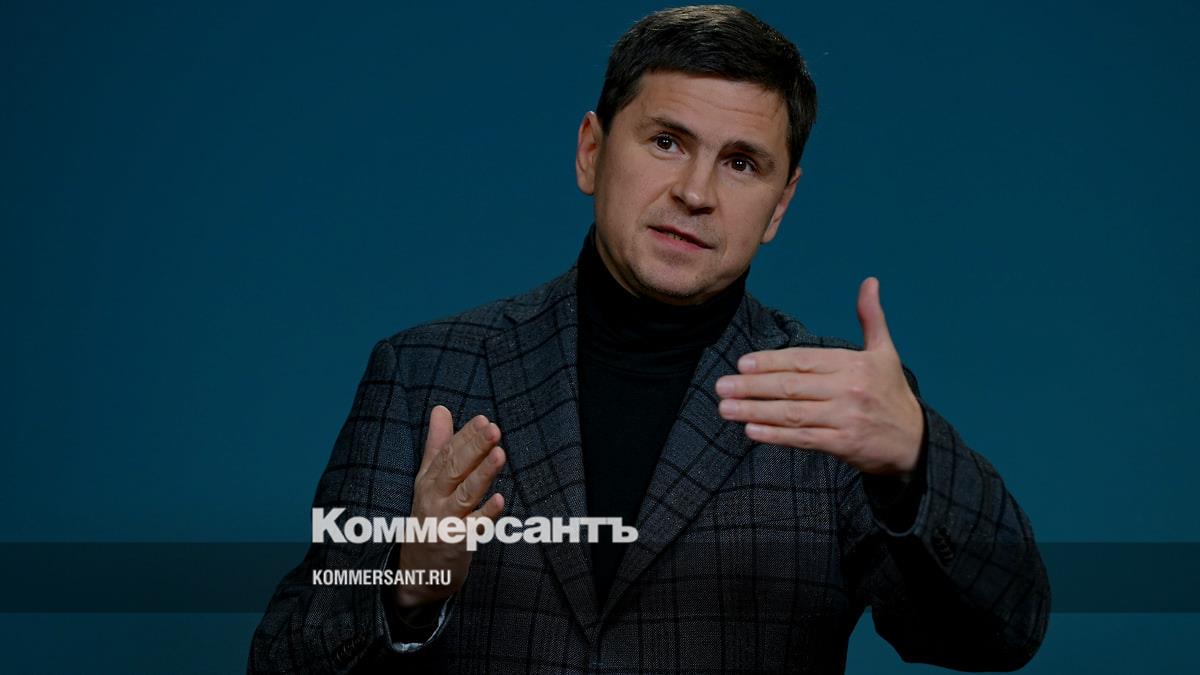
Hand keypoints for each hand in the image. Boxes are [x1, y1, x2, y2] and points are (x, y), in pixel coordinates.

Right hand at [394, 406, 506, 608]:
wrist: (418, 572)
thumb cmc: (428, 517)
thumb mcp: (427, 480)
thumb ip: (437, 444)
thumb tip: (441, 408)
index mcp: (428, 480)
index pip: (447, 453)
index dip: (465, 436)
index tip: (483, 419)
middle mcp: (434, 498)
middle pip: (454, 469)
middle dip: (475, 448)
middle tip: (494, 429)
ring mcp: (445, 521)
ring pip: (465, 495)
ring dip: (482, 474)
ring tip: (500, 454)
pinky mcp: (457, 544)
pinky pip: (473, 527)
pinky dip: (486, 514)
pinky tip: (500, 499)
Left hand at [715, 277, 923, 475]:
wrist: (915, 442)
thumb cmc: (892, 393)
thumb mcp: (885, 353)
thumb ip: (872, 318)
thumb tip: (870, 282)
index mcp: (854, 364)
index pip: (803, 361)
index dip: (770, 362)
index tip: (741, 364)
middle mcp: (849, 390)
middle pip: (792, 387)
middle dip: (752, 387)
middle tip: (721, 387)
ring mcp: (845, 418)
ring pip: (792, 413)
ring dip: (755, 411)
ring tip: (726, 409)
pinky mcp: (843, 444)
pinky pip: (803, 439)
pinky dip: (775, 436)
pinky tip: (750, 431)